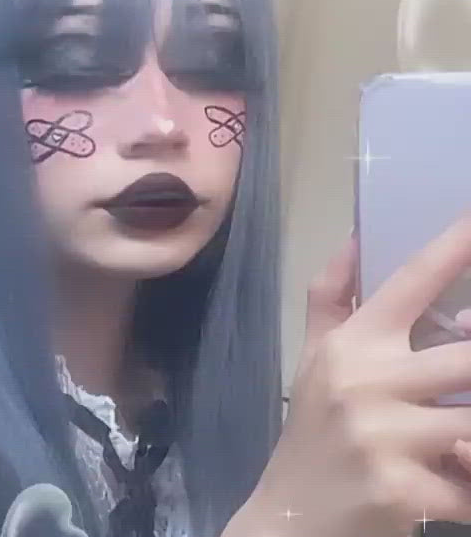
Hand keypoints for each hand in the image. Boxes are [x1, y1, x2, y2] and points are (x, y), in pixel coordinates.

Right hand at [254, 214, 470, 536]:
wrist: (292, 514)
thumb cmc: (311, 429)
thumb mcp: (314, 359)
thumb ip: (331, 297)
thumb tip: (353, 238)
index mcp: (351, 345)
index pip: (409, 282)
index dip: (454, 247)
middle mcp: (366, 382)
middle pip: (468, 355)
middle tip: (467, 360)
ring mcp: (387, 437)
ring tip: (452, 430)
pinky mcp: (408, 491)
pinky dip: (468, 482)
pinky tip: (451, 478)